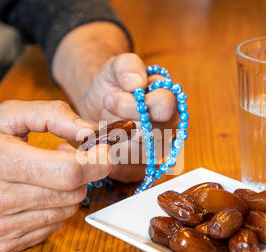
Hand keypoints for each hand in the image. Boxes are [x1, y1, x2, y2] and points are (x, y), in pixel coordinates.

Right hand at [0, 100, 110, 251]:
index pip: (67, 172)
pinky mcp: (2, 244)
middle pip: (72, 193)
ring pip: (66, 212)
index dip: (96, 163)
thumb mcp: (5, 115)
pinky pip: (51, 228)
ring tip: (46, 173)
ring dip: (68, 191)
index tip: (106, 153)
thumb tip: (89, 130)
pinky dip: (54, 209)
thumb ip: (51, 114)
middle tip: (67, 155)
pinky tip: (36, 194)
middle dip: (82, 173)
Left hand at [79, 53, 177, 181]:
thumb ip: (128, 66)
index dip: (135, 105)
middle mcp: (168, 127)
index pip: (164, 106)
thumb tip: (137, 82)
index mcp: (168, 100)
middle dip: (122, 127)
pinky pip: (126, 171)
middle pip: (154, 135)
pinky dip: (107, 160)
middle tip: (101, 119)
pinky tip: (98, 146)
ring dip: (114, 145)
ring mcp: (156, 150)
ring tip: (100, 131)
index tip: (109, 98)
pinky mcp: (141, 168)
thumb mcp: (116, 67)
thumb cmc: (113, 85)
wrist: (99, 105)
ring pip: (139, 156)